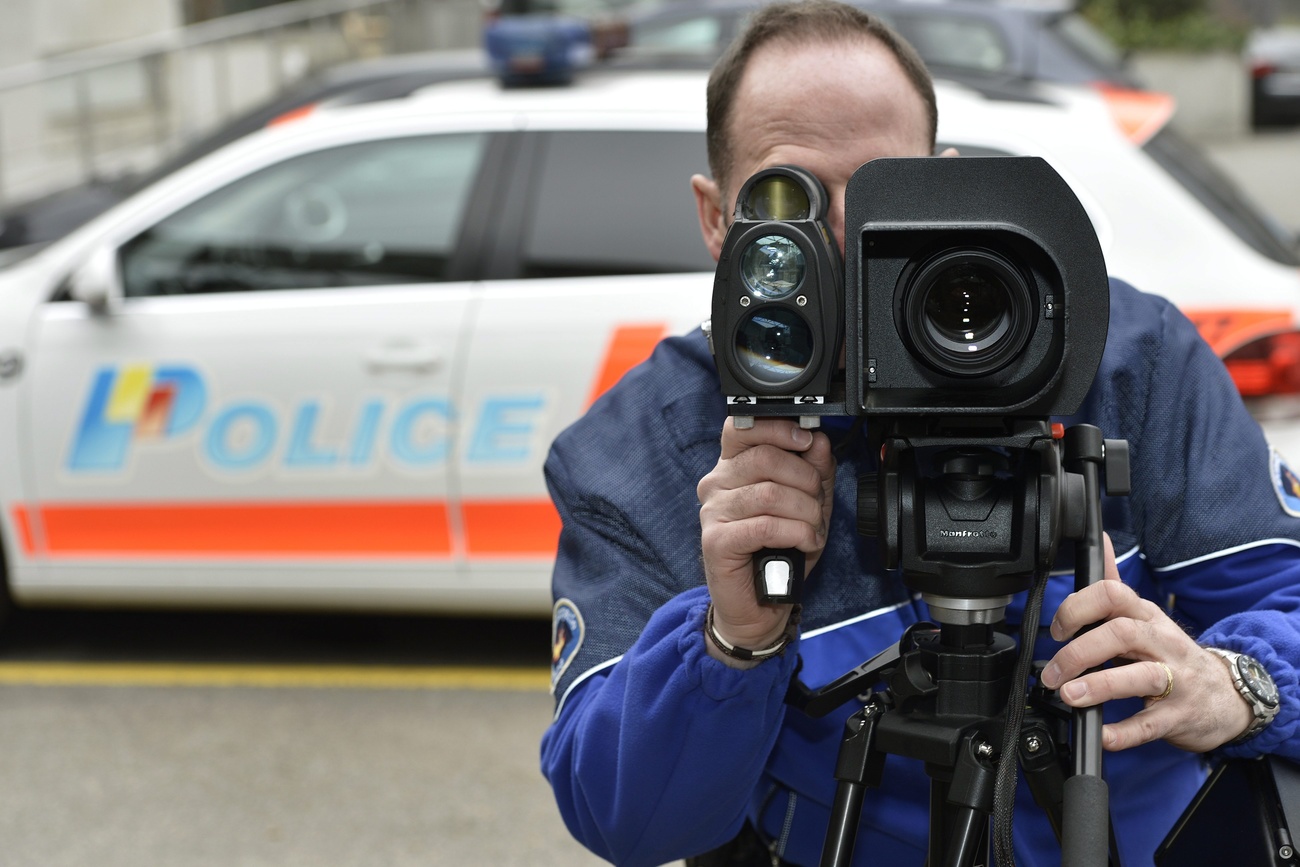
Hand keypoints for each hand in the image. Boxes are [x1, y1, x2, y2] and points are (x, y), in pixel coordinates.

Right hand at [696, 417, 834, 664]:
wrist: (760, 604)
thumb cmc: (779, 552)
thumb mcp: (807, 504)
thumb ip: (813, 470)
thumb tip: (818, 442)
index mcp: (733, 467)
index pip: (743, 428)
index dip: (778, 429)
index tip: (806, 441)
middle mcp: (717, 484)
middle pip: (765, 457)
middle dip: (806, 480)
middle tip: (817, 503)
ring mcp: (713, 512)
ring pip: (771, 493)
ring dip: (806, 512)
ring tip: (814, 529)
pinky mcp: (716, 540)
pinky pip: (766, 525)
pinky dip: (796, 533)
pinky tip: (805, 542)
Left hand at [1041, 536, 1253, 751]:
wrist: (1227, 696)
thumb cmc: (1173, 654)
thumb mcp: (1145, 616)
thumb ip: (1115, 585)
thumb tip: (1100, 541)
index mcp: (1146, 616)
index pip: (1112, 594)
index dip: (1077, 608)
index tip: (1057, 629)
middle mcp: (1161, 643)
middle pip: (1120, 633)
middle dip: (1079, 651)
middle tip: (1052, 672)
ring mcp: (1175, 680)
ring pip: (1139, 676)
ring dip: (1098, 685)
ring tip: (1069, 695)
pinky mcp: (1181, 715)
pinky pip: (1151, 723)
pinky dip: (1123, 731)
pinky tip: (1103, 734)